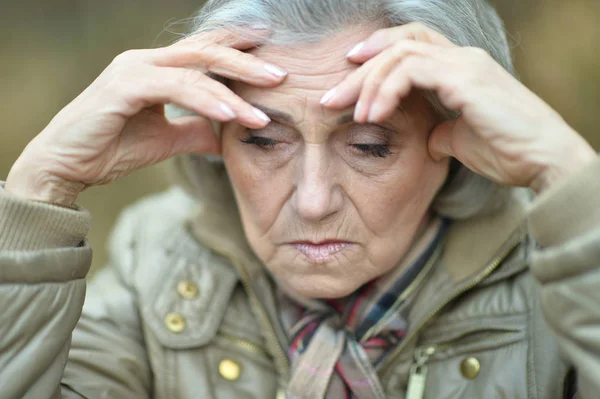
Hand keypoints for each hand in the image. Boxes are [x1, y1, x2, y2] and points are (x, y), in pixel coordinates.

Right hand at [6, 28, 286, 205]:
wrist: (67, 166)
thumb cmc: (112, 148)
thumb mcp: (167, 140)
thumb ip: (197, 132)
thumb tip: (228, 137)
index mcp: (156, 69)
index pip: (204, 52)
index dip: (237, 49)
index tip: (272, 57)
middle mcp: (146, 61)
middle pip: (205, 52)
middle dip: (246, 63)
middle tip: (281, 75)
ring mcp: (133, 70)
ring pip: (194, 70)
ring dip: (232, 92)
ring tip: (262, 113)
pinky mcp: (123, 87)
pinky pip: (174, 89)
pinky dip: (205, 101)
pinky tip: (230, 117)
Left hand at [322, 23, 595, 193]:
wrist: (541, 161)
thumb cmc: (507, 152)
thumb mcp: (460, 140)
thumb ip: (440, 132)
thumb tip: (425, 140)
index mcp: (459, 67)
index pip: (410, 43)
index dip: (377, 51)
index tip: (348, 72)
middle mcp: (460, 58)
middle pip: (397, 45)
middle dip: (358, 70)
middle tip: (329, 97)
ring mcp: (463, 63)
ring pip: (399, 53)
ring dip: (367, 83)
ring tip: (347, 111)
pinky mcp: (465, 77)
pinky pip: (411, 71)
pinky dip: (385, 91)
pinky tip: (372, 115)